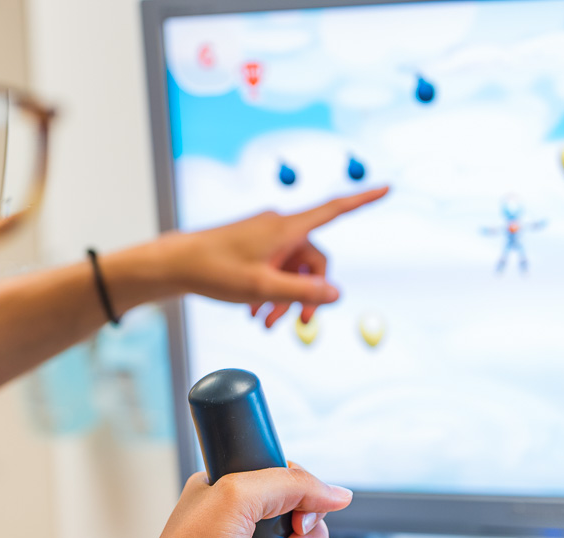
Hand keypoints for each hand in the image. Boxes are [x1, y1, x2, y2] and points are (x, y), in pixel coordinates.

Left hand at [154, 187, 388, 327]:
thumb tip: (337, 294)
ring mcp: (267, 237)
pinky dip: (272, 291)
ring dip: (286, 298)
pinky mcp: (255, 247)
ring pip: (293, 270)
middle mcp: (280, 227)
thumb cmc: (215, 270)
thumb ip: (302, 292)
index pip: (334, 209)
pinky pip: (276, 269)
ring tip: (266, 324)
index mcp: (286, 228)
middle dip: (308, 292)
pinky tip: (255, 312)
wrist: (176, 264)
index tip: (388, 188)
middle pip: (314, 260)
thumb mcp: (262, 288)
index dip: (363, 201)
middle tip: (301, 323)